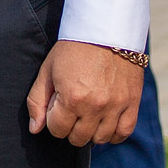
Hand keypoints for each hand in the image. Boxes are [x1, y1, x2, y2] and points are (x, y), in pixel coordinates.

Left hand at [26, 41, 144, 145]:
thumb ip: (37, 101)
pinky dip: (114, 134)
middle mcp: (95, 106)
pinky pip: (123, 133)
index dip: (54, 119)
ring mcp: (116, 106)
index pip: (57, 130)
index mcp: (72, 98)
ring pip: (100, 139)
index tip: (58, 104)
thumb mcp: (48, 70)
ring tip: (88, 114)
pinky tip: (106, 124)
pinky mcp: (132, 102)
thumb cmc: (73, 48)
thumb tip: (35, 129)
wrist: (106, 28)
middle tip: (73, 108)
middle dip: (70, 127)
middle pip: (78, 138)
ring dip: (91, 131)